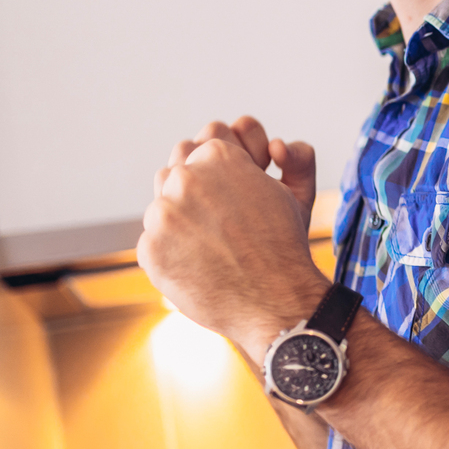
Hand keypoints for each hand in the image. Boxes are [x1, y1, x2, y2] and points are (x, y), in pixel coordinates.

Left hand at [139, 119, 326, 356]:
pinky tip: (200, 267)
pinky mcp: (149, 248)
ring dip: (179, 224)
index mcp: (219, 155)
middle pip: (174, 174)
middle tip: (219, 222)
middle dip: (192, 194)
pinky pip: (152, 244)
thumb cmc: (286, 247)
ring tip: (211, 247)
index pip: (201, 152)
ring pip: (159, 209)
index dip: (218, 177)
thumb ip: (292, 158)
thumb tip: (276, 147)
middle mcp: (187, 177)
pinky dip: (171, 256)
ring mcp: (164, 213)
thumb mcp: (298, 192)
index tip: (230, 200)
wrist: (277, 300)